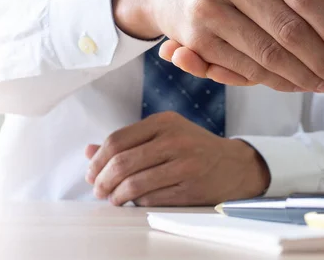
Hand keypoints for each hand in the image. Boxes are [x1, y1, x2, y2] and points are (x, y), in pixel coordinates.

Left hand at [84, 111, 270, 205]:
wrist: (235, 165)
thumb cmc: (194, 148)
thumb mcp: (164, 135)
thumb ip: (128, 141)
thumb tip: (88, 151)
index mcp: (164, 122)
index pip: (117, 140)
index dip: (97, 160)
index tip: (91, 173)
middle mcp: (175, 139)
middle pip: (122, 162)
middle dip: (102, 180)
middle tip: (97, 190)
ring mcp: (185, 163)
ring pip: (134, 183)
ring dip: (116, 195)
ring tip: (112, 198)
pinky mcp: (191, 187)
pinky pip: (152, 198)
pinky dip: (137, 203)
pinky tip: (134, 202)